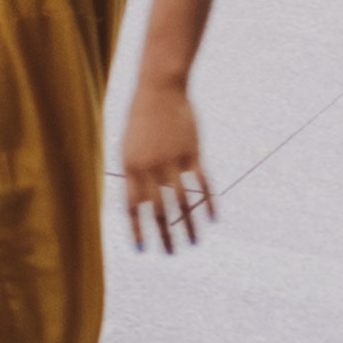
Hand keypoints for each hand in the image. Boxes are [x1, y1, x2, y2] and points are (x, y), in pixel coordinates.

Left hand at [116, 83, 213, 252]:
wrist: (158, 88)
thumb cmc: (141, 118)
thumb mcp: (129, 146)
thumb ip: (136, 175)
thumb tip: (144, 204)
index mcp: (130, 167)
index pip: (132, 207)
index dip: (137, 229)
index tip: (142, 250)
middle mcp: (150, 167)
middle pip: (158, 210)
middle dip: (164, 235)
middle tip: (171, 253)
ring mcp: (172, 160)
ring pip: (182, 202)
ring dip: (188, 225)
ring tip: (193, 243)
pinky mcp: (192, 153)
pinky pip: (201, 184)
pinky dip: (207, 203)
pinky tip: (212, 219)